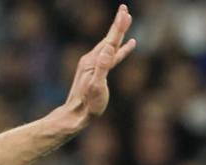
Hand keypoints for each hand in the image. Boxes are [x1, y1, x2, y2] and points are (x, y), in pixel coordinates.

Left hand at [61, 5, 136, 127]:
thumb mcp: (96, 86)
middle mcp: (93, 59)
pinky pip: (112, 56)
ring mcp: (95, 65)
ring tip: (126, 21)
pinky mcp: (98, 71)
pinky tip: (129, 46)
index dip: (118, 27)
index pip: (110, 41)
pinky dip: (120, 49)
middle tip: (125, 10)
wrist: (76, 114)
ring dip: (119, 34)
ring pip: (110, 45)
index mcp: (94, 61)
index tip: (124, 12)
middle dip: (118, 25)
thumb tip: (108, 49)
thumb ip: (102, 67)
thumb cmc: (88, 105)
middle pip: (110, 39)